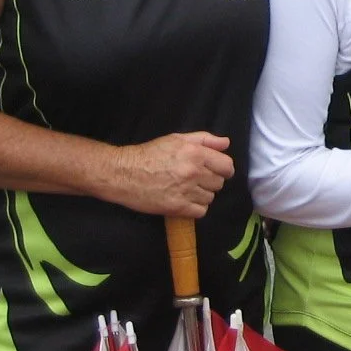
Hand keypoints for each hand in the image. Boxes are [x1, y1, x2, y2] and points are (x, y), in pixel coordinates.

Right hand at [109, 132, 232, 217]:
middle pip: (219, 183)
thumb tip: (226, 143)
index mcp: (196, 153)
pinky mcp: (177, 207)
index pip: (227, 166)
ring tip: (186, 190)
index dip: (224, 170)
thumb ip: (205, 139)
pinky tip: (184, 201)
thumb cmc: (150, 154)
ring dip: (201, 195)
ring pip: (210, 198)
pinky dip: (195, 208)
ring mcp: (186, 191)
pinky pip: (201, 211)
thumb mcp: (177, 139)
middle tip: (195, 180)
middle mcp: (194, 172)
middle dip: (210, 182)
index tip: (216, 172)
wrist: (123, 173)